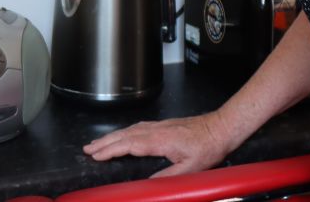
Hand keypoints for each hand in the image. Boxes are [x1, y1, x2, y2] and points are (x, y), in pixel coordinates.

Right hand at [82, 112, 231, 177]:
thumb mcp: (191, 167)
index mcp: (160, 140)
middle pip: (125, 135)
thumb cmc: (209, 146)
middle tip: (87, 149)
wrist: (222, 127)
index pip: (129, 145)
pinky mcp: (164, 125)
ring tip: (97, 144)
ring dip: (113, 136)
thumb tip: (147, 184)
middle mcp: (157, 130)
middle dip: (105, 142)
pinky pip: (138, 128)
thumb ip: (168, 177)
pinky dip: (125, 132)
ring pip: (130, 130)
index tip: (95, 155)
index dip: (110, 150)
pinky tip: (122, 136)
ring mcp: (160, 126)